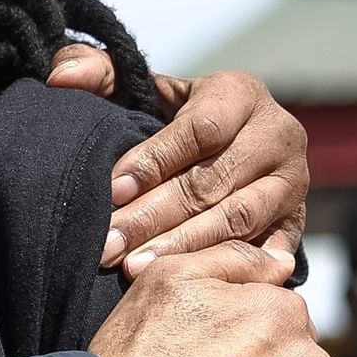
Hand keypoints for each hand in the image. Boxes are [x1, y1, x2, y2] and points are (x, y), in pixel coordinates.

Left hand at [104, 71, 307, 276]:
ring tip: (133, 268)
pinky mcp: (297, 223)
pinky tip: (189, 283)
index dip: (154, 161)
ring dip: (184, 247)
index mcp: (240, 93)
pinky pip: (265, 252)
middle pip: (214, 181)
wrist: (233, 146)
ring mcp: (293, 182)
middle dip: (155, 217)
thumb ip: (98, 72)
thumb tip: (60, 77)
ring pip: (239, 220)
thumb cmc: (173, 116)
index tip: (111, 191)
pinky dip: (227, 268)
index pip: (200, 130)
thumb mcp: (142, 86)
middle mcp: (278, 134)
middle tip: (108, 245)